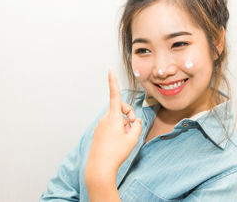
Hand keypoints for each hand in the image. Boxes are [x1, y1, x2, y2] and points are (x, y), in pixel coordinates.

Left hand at [85, 68, 142, 182]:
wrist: (100, 167)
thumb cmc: (116, 152)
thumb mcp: (133, 139)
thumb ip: (137, 126)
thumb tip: (136, 121)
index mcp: (113, 117)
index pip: (114, 94)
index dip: (113, 81)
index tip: (110, 69)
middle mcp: (105, 118)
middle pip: (120, 108)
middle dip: (128, 114)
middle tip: (133, 125)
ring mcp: (100, 125)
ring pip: (116, 118)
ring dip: (123, 124)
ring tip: (125, 138)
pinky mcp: (99, 132)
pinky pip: (111, 126)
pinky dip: (117, 129)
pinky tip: (118, 142)